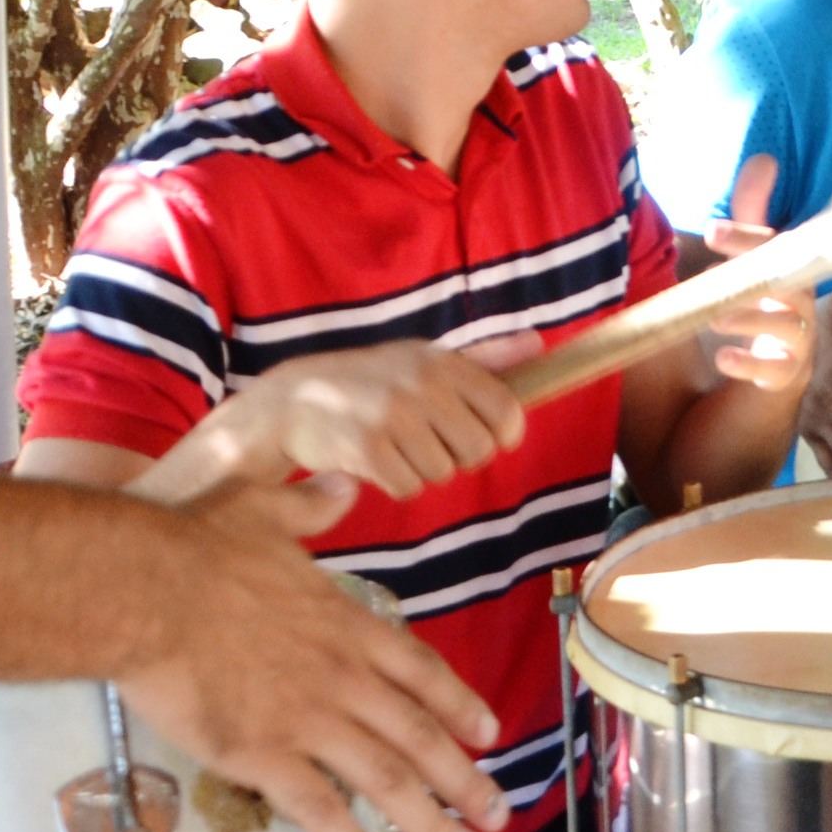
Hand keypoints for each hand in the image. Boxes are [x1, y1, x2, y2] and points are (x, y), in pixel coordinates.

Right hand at [124, 484, 510, 831]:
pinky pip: (320, 809)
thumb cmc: (196, 548)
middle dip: (464, 780)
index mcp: (347, 624)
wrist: (147, 591)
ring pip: (386, 780)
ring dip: (431, 821)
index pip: (422, 671)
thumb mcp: (264, 509)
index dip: (459, 705)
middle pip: (419, 736)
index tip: (489, 734)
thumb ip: (311, 508)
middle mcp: (342, 677)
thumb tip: (341, 487)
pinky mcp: (261, 756)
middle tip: (497, 815)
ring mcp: (306, 719)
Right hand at [175, 334, 539, 503]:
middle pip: (478, 451)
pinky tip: (377, 462)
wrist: (293, 401)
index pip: (505, 409)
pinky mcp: (366, 449)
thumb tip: (538, 343)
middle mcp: (420, 386)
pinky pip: (409, 488)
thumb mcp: (426, 359)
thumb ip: (485, 357)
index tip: (491, 438)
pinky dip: (396, 484)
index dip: (505, 434)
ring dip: (424, 471)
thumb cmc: (372, 381)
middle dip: (460, 457)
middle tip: (431, 443)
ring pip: (442, 473)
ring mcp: (392, 417)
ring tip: (397, 447)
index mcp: (440, 361)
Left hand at [689, 157, 815, 397]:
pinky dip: (751, 366)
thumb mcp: (750, 263)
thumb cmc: (758, 313)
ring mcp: (796, 344)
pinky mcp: (784, 380)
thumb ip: (753, 215)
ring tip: (714, 316)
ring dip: (751, 319)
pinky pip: (778, 373)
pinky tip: (724, 359)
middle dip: (756, 275)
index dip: (747, 238)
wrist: (757, 386)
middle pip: (790, 286)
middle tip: (715, 270)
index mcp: (787, 274)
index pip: (776, 250)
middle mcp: (798, 306)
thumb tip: (764, 158)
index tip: (711, 230)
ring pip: (787, 328)